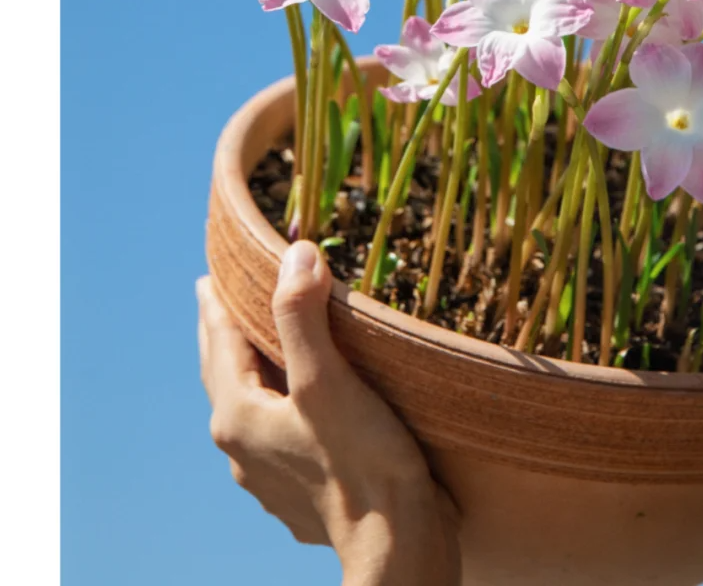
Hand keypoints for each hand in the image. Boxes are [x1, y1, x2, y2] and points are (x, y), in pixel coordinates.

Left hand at [197, 241, 460, 585]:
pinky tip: (302, 400)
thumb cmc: (362, 459)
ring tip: (265, 343)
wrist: (397, 544)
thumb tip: (295, 253)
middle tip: (222, 298)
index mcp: (239, 415)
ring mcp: (269, 474)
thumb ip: (302, 315)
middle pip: (226, 374)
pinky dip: (282, 402)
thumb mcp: (328, 379)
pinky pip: (278, 433)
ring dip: (255, 370)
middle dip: (225, 334)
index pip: (219, 341)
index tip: (210, 272)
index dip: (216, 301)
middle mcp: (243, 448)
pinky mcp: (300, 492)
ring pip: (252, 406)